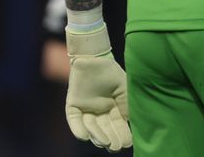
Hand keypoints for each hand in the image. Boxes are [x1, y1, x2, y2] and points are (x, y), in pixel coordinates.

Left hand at [65, 24, 131, 151]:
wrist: (94, 57)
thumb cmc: (111, 72)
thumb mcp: (124, 88)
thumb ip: (127, 104)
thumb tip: (129, 122)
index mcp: (113, 109)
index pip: (117, 126)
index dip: (122, 135)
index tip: (127, 143)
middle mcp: (99, 111)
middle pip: (104, 130)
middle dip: (110, 139)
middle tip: (114, 146)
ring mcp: (85, 108)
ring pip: (90, 127)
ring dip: (97, 135)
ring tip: (105, 141)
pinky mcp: (73, 104)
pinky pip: (74, 120)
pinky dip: (78, 129)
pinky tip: (85, 136)